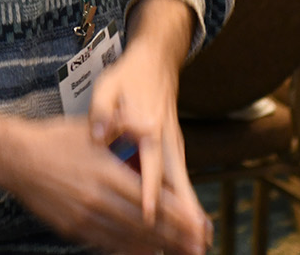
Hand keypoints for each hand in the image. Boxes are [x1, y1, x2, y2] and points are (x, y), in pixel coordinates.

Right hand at [0, 115, 205, 254]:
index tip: (198, 223)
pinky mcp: (72, 228)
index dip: (177, 214)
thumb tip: (148, 123)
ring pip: (127, 237)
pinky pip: (106, 243)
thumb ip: (122, 126)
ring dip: (156, 246)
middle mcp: (98, 199)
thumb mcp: (91, 128)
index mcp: (107, 172)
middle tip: (198, 246)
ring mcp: (85, 217)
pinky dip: (128, 250)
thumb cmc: (55, 140)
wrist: (17, 159)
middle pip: (144, 223)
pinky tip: (144, 253)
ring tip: (179, 253)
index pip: (151, 198)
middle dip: (175, 237)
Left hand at [89, 34, 210, 252]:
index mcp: (149, 128)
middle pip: (177, 184)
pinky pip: (181, 181)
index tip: (149, 215)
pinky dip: (188, 204)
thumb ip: (103, 111)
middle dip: (186, 216)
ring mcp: (174, 147)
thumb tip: (98, 134)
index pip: (150, 167)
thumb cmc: (129, 77)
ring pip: (183, 186)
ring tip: (201, 244)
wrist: (156, 62)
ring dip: (192, 215)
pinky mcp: (174, 150)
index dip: (149, 192)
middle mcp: (167, 141)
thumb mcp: (109, 87)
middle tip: (195, 243)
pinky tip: (193, 224)